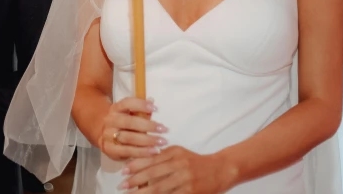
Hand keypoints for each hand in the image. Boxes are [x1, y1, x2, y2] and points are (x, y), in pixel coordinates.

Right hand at [97, 97, 167, 161]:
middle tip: (163, 129)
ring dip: (147, 141)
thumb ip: (141, 111)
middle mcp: (110, 120)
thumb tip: (152, 101)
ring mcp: (108, 135)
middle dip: (148, 126)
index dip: (141, 105)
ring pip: (129, 138)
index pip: (127, 103)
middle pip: (129, 122)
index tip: (155, 108)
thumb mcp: (129, 115)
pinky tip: (153, 152)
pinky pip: (127, 151)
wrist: (106, 136)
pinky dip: (142, 152)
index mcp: (116, 108)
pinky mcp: (110, 150)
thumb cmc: (123, 124)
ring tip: (161, 142)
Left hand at [120, 146, 237, 193]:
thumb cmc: (195, 162)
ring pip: (160, 188)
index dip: (135, 166)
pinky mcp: (190, 191)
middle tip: (122, 186)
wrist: (220, 169)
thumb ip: (162, 156)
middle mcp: (179, 164)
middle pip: (152, 174)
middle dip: (135, 181)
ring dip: (144, 192)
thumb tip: (139, 163)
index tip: (123, 172)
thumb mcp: (179, 153)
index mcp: (174, 152)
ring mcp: (185, 179)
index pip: (150, 159)